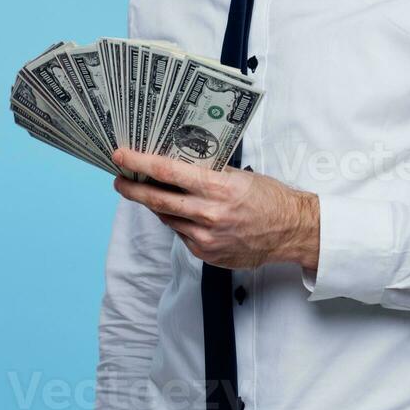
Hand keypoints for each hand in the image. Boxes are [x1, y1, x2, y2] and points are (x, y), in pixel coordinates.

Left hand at [111, 148, 319, 271]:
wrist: (290, 231)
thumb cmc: (268, 198)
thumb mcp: (239, 176)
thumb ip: (207, 173)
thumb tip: (175, 164)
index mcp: (217, 188)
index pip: (168, 172)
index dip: (140, 163)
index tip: (121, 156)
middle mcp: (208, 214)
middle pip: (157, 200)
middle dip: (132, 188)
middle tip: (119, 179)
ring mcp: (206, 238)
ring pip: (167, 218)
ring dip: (155, 204)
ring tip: (148, 192)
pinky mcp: (206, 253)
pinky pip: (181, 234)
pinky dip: (177, 221)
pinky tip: (182, 213)